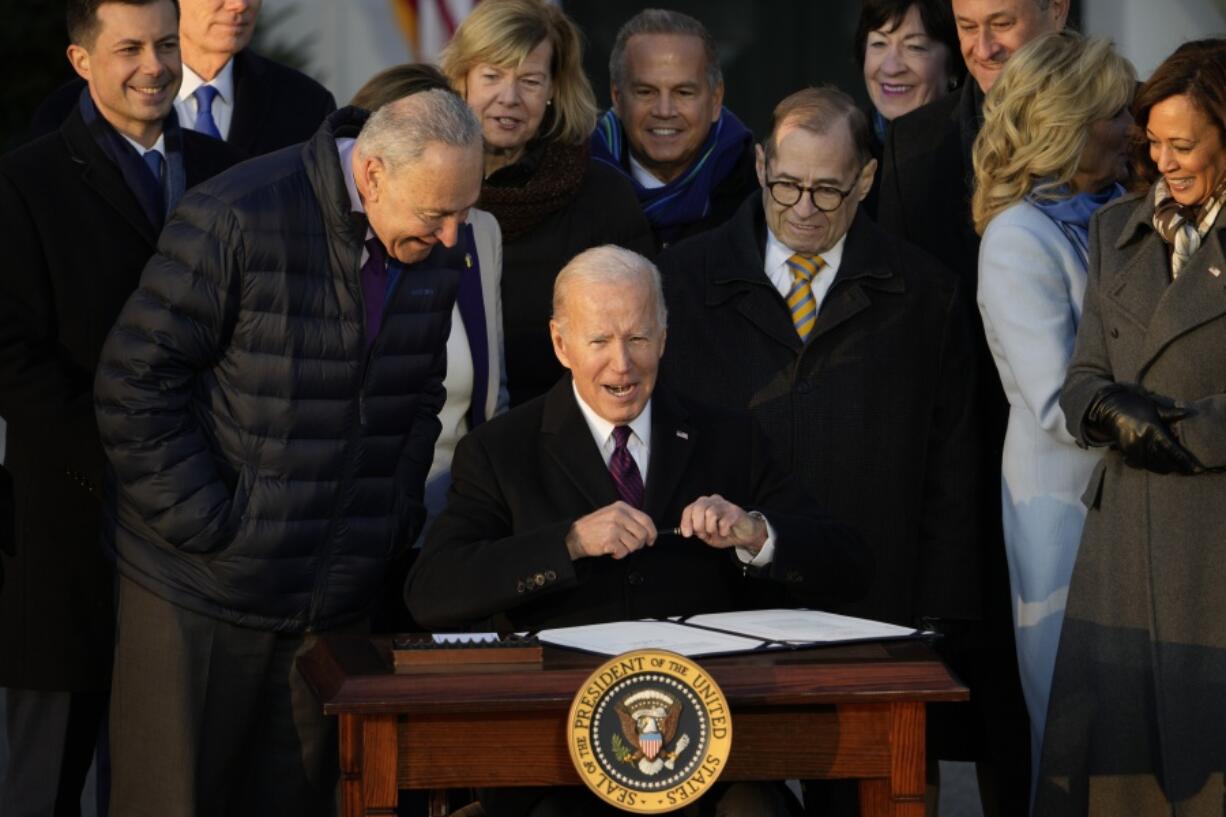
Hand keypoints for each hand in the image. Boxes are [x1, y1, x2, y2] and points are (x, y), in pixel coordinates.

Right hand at [565, 501, 656, 560]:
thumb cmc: (595, 527)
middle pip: (642, 534)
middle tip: (628, 545)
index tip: (651, 540)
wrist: (576, 536)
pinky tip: (610, 550)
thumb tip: (648, 531)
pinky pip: (624, 552)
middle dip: (638, 544)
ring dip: (627, 550)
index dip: (652, 532)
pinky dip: (618, 555)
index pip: (646, 519)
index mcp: (621, 507)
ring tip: (617, 546)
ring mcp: (614, 527)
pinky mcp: (609, 539)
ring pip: (635, 544)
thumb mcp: (612, 514)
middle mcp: (619, 515)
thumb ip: (629, 519)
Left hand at [678, 495, 766, 550]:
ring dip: (711, 529)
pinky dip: (723, 531)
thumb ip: (697, 532)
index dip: (685, 522)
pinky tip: (726, 532)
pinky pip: (724, 522)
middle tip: (704, 535)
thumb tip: (687, 531)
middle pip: (699, 507)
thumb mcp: (707, 535)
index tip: (687, 534)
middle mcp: (713, 501)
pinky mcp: (735, 511)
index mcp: (704, 505)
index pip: (690, 509)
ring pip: (710, 513)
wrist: (745, 534)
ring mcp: (725, 505)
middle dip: (698, 525)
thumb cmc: (724, 532)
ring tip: (717, 533)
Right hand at [1086, 384, 1200, 474]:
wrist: (1110, 409)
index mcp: (1152, 430)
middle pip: (1164, 461)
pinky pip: (1141, 464)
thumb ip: (1171, 413)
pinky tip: (1158, 466)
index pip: (1172, 450)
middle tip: (1187, 470)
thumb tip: (1189, 412)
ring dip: (1164, 468)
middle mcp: (1142, 441)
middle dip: (1176, 467)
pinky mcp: (1126, 452)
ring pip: (1152, 465)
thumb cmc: (1135, 406)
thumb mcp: (1154, 407)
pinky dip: (1151, 466)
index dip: (1184, 461)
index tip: (1195, 468)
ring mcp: (1133, 448)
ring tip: (1174, 469)